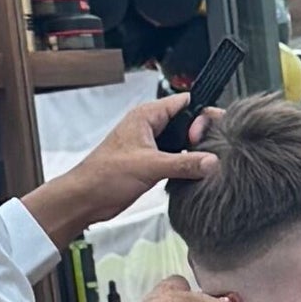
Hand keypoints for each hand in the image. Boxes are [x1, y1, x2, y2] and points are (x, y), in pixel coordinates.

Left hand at [25, 98, 221, 242]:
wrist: (87, 198)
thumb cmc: (106, 175)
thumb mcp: (150, 166)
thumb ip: (184, 164)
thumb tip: (212, 161)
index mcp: (147, 116)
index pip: (183, 103)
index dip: (201, 114)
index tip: (212, 132)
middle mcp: (149, 127)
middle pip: (186, 123)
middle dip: (201, 135)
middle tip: (213, 150)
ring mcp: (150, 146)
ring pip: (181, 142)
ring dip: (193, 152)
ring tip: (209, 163)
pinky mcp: (150, 163)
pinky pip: (175, 159)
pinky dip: (185, 166)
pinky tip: (195, 175)